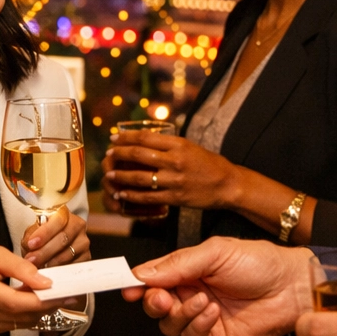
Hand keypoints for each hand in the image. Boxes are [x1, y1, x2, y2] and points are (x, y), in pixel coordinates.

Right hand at [0, 242, 61, 335]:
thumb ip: (20, 267)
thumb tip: (46, 282)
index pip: (15, 303)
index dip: (42, 301)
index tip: (65, 293)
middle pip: (20, 316)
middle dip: (47, 306)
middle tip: (68, 293)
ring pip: (19, 324)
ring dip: (39, 311)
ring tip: (51, 294)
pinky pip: (12, 325)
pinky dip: (25, 314)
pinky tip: (30, 300)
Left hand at [21, 205, 89, 267]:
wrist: (56, 240)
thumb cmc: (42, 233)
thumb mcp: (35, 229)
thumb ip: (31, 235)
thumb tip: (29, 246)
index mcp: (64, 214)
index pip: (57, 221)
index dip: (44, 233)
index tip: (31, 244)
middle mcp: (77, 225)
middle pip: (63, 239)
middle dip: (44, 251)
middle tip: (31, 260)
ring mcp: (83, 242)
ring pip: (68, 254)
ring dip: (51, 262)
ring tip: (37, 267)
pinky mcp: (86, 256)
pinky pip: (73, 265)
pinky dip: (60, 269)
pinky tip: (49, 272)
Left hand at [103, 131, 244, 212]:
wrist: (228, 185)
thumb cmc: (208, 164)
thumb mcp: (190, 146)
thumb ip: (169, 145)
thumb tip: (144, 140)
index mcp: (178, 144)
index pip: (145, 137)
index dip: (126, 137)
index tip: (114, 138)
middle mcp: (175, 161)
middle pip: (139, 154)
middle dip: (119, 154)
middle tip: (109, 154)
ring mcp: (174, 180)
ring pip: (140, 177)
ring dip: (121, 175)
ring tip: (110, 174)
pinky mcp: (175, 198)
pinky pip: (148, 197)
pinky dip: (132, 195)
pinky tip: (122, 194)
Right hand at [124, 237, 311, 335]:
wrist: (292, 286)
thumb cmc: (259, 262)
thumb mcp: (215, 252)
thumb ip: (178, 263)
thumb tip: (144, 273)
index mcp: (187, 271)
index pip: (153, 280)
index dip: (137, 284)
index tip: (128, 287)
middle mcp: (191, 295)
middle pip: (155, 306)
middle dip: (153, 303)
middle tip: (160, 298)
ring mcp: (202, 318)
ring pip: (170, 325)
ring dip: (181, 313)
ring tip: (202, 300)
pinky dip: (197, 326)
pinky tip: (212, 312)